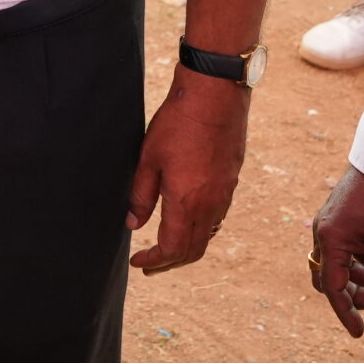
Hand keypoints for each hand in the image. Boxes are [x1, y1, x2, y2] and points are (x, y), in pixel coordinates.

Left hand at [128, 69, 250, 272]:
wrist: (214, 96)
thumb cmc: (177, 124)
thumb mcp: (148, 159)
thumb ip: (140, 196)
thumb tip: (132, 224)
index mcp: (187, 203)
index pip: (172, 249)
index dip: (154, 261)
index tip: (138, 262)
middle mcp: (210, 205)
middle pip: (193, 251)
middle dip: (170, 263)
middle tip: (150, 265)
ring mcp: (225, 195)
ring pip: (207, 236)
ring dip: (187, 248)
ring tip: (167, 248)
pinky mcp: (231, 182)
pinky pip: (217, 219)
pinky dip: (200, 231)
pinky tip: (187, 222)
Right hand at [312, 167, 363, 336]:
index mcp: (331, 239)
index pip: (333, 288)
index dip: (346, 313)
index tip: (358, 332)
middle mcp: (324, 233)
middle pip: (329, 278)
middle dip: (351, 295)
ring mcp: (331, 224)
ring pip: (337, 265)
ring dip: (357, 279)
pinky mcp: (341, 219)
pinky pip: (343, 250)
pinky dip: (359, 263)